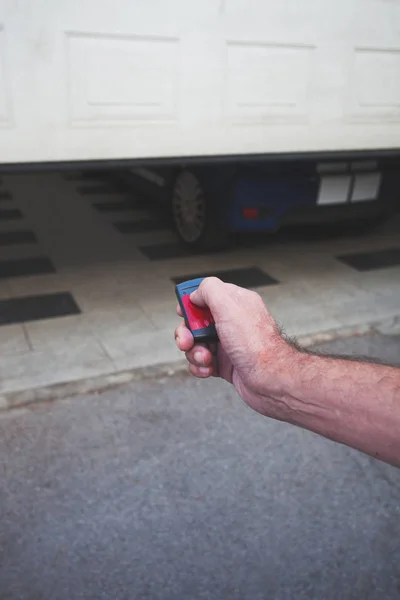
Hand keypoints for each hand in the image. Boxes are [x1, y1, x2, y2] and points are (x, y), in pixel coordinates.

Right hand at [174, 277, 297, 419]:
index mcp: (236, 303)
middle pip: (197, 321)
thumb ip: (209, 290)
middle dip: (187, 332)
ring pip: (197, 343)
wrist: (270, 380)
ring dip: (194, 352)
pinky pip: (202, 362)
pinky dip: (200, 366)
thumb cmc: (255, 345)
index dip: (192, 301)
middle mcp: (233, 322)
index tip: (183, 310)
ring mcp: (229, 344)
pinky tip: (209, 369)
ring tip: (205, 358)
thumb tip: (196, 293)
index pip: (208, 294)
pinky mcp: (226, 364)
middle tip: (187, 341)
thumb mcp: (229, 305)